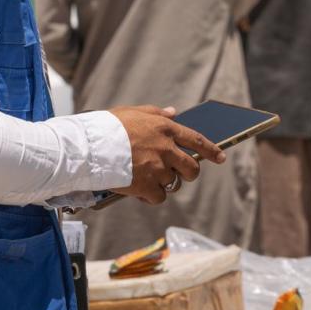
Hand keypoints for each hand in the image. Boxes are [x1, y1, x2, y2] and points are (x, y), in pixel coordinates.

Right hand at [109, 105, 224, 204]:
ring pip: (173, 183)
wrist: (89, 147)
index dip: (211, 150)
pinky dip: (151, 195)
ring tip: (146, 177)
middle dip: (189, 173)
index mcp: (165, 129)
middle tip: (181, 174)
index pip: (197, 140)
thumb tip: (174, 113)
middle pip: (191, 168)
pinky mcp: (147, 186)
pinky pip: (159, 197)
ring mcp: (158, 169)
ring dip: (163, 182)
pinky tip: (139, 189)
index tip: (221, 157)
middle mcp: (166, 148)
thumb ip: (156, 113)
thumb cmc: (108, 127)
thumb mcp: (133, 112)